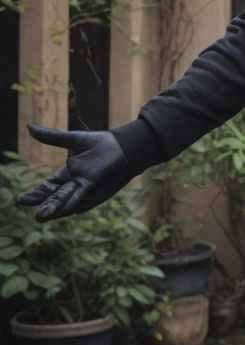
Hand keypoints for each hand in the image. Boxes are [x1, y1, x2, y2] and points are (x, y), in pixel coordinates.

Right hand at [17, 124, 132, 220]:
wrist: (124, 146)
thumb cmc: (102, 143)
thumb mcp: (74, 139)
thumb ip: (52, 137)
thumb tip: (28, 128)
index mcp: (69, 172)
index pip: (50, 185)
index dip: (37, 192)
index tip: (21, 200)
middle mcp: (75, 182)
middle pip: (55, 195)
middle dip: (42, 202)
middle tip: (24, 205)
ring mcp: (84, 187)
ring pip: (65, 200)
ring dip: (54, 208)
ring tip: (41, 216)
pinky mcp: (94, 186)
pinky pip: (80, 196)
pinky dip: (70, 204)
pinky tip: (61, 211)